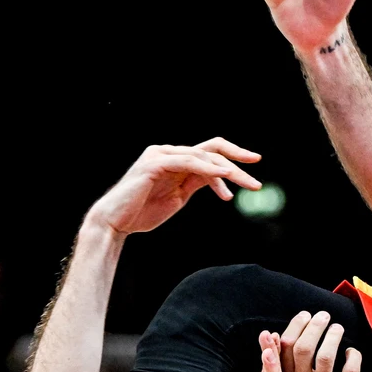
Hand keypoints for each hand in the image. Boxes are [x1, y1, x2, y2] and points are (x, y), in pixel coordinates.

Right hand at [83, 140, 261, 235]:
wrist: (115, 222)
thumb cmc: (143, 212)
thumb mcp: (178, 196)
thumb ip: (196, 183)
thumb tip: (221, 180)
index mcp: (175, 159)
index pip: (209, 152)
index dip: (233, 156)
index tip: (254, 164)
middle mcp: (168, 152)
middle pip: (211, 149)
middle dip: (237, 161)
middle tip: (256, 180)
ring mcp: (160, 155)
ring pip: (203, 156)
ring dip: (228, 172)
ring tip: (247, 186)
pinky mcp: (154, 164)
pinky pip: (187, 162)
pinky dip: (208, 169)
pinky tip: (224, 178)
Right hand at [280, 311, 360, 371]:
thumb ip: (283, 369)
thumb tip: (276, 336)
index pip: (284, 348)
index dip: (294, 327)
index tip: (305, 315)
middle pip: (303, 348)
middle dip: (314, 327)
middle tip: (323, 316)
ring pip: (325, 357)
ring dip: (333, 337)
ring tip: (337, 328)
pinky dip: (352, 356)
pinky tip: (352, 352)